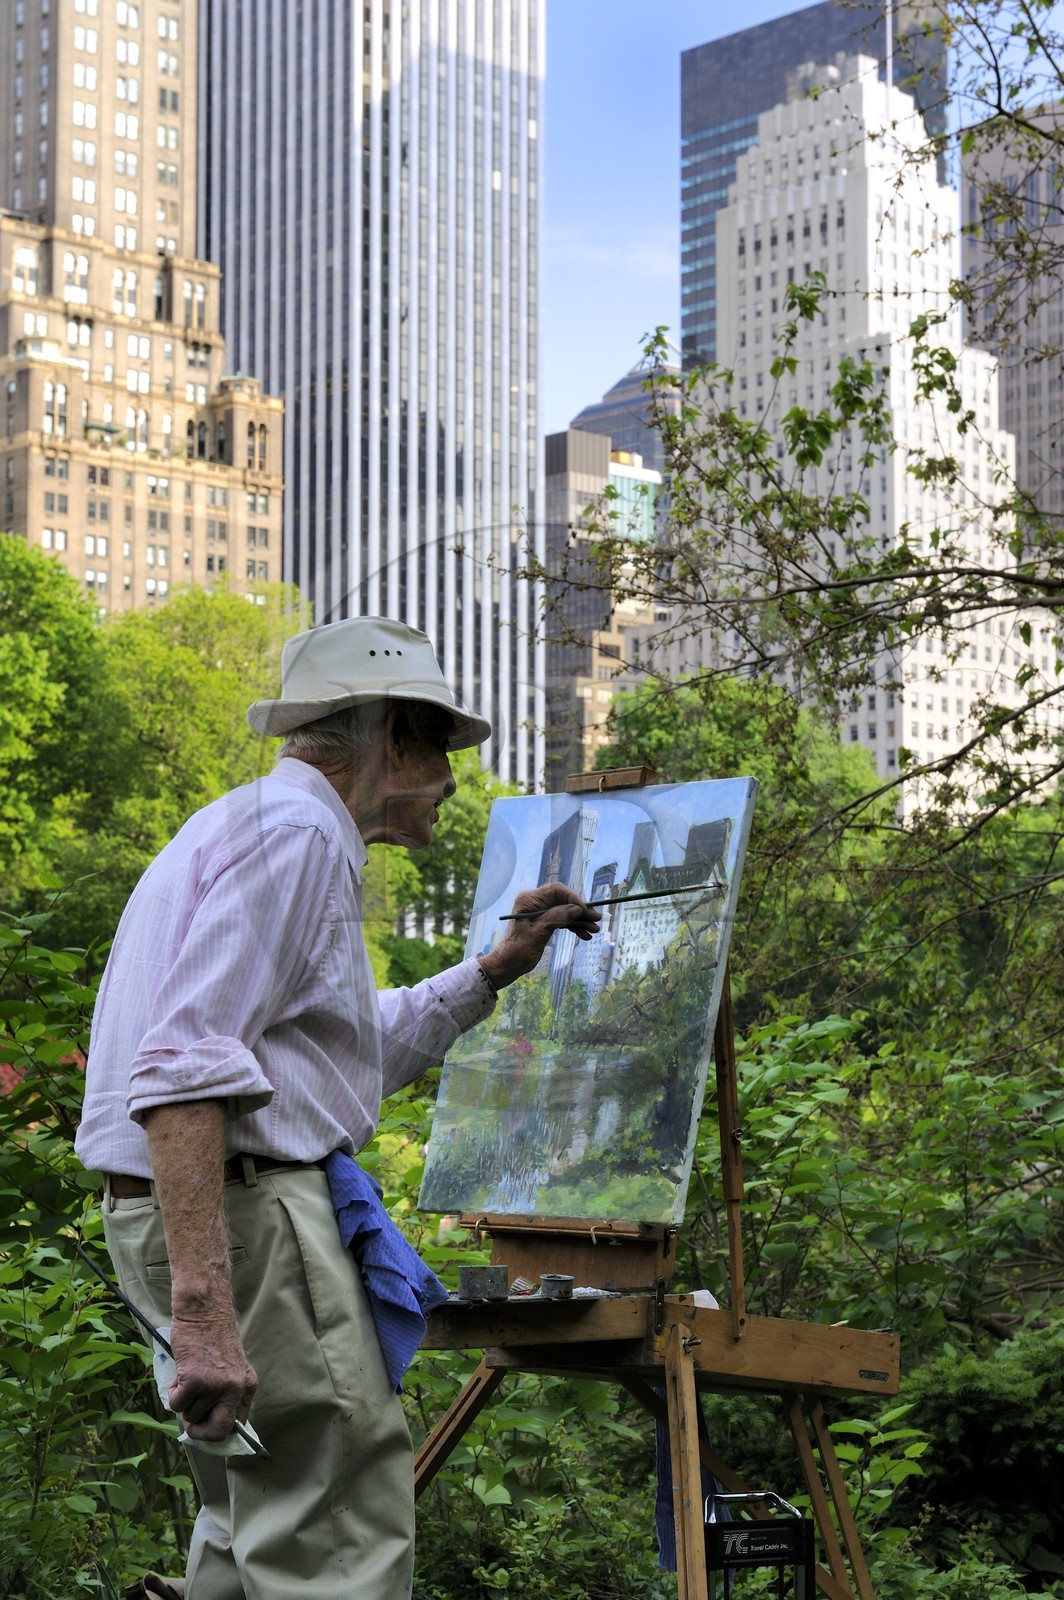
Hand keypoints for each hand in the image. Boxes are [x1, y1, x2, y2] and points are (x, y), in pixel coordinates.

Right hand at [167, 1309, 256, 1440]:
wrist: (203, 1309)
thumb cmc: (212, 1336)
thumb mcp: (230, 1367)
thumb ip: (225, 1393)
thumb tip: (207, 1424)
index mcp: (247, 1385)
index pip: (237, 1426)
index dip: (216, 1430)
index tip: (205, 1426)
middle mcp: (236, 1388)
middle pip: (218, 1432)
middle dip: (199, 1432)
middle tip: (190, 1421)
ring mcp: (216, 1385)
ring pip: (191, 1415)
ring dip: (184, 1402)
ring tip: (187, 1378)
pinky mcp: (195, 1380)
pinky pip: (177, 1404)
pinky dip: (173, 1394)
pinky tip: (179, 1375)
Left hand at [478, 884, 600, 990]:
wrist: (509, 964)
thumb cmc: (518, 948)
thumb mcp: (538, 932)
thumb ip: (557, 918)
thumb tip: (577, 909)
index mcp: (529, 899)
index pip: (556, 891)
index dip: (573, 897)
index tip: (585, 909)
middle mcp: (535, 902)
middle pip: (564, 901)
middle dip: (580, 911)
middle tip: (596, 920)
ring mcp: (541, 912)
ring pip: (566, 911)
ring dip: (580, 920)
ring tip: (594, 930)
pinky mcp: (546, 922)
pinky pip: (563, 920)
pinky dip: (574, 927)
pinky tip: (585, 935)